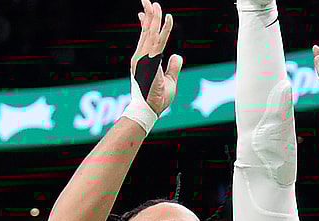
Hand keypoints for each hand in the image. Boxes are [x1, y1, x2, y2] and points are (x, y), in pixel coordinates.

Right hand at [133, 0, 181, 115]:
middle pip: (146, 32)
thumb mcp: (170, 81)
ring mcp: (144, 59)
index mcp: (144, 60)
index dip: (146, 24)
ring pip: (152, 33)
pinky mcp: (150, 62)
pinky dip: (164, 29)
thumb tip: (177, 56)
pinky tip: (168, 19)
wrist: (149, 111)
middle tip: (149, 1)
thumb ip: (173, 68)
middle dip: (149, 15)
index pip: (145, 38)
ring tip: (156, 5)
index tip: (144, 12)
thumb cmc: (158, 99)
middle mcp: (141, 57)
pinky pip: (159, 42)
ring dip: (155, 18)